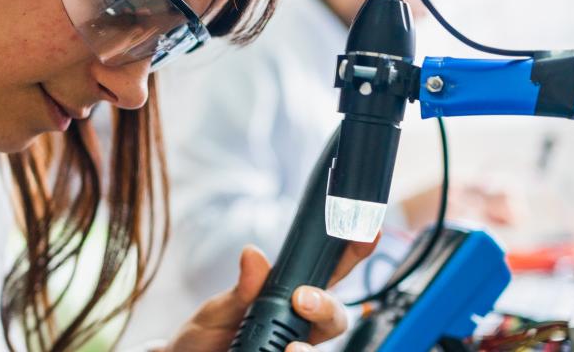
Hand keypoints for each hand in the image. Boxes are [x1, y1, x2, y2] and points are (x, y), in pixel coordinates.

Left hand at [163, 237, 376, 351]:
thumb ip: (243, 287)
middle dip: (327, 305)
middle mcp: (299, 325)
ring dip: (312, 346)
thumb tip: (253, 254)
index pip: (327, 273)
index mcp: (288, 297)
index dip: (351, 252)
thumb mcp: (220, 307)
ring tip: (292, 349)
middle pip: (335, 315)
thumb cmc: (207, 333)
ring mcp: (295, 348)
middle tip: (303, 300)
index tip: (366, 232)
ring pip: (326, 343)